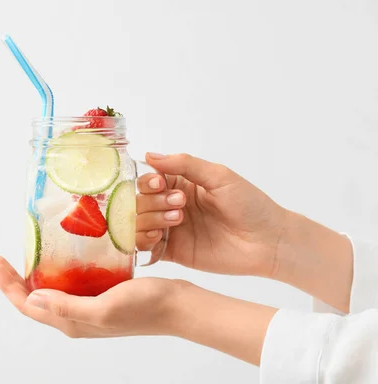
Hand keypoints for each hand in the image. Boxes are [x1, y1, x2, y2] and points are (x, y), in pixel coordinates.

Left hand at [0, 254, 276, 365]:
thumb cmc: (146, 307)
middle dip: (14, 280)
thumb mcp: (104, 308)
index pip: (28, 305)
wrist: (179, 305)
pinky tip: (63, 253)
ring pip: (52, 291)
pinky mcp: (101, 295)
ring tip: (26, 253)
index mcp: (72, 322)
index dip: (7, 285)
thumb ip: (67, 306)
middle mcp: (76, 317)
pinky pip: (71, 284)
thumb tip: (33, 298)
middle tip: (1, 257)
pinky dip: (60, 270)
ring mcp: (89, 306)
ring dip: (35, 275)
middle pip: (34, 299)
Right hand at [136, 152, 288, 277]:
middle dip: (153, 202)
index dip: (148, 182)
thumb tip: (150, 155)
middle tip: (180, 207)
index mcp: (181, 185)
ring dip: (149, 219)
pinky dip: (142, 241)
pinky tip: (159, 237)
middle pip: (139, 201)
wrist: (268, 242)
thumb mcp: (219, 176)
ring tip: (177, 221)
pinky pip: (144, 247)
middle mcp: (171, 206)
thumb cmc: (250, 205)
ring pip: (138, 223)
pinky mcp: (172, 252)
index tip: (160, 184)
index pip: (148, 180)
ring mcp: (171, 230)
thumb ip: (184, 164)